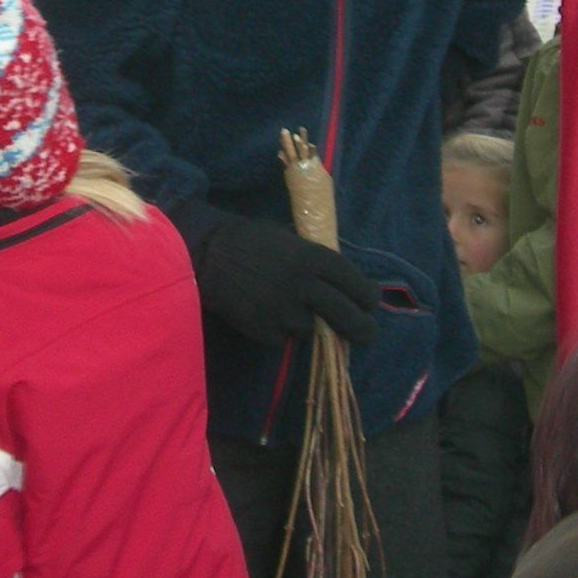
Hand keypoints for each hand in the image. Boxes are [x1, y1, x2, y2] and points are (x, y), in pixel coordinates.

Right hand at [191, 213, 378, 350]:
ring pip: (312, 330)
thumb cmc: (250, 240)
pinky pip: (284, 339)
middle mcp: (303, 285)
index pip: (354, 283)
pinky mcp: (264, 330)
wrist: (207, 254)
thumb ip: (315, 259)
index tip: (370, 303)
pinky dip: (280, 332)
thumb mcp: (289, 238)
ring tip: (289, 308)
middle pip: (346, 316)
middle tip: (366, 333)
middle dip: (362, 328)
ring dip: (307, 323)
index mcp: (312, 257)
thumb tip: (342, 280)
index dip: (367, 297)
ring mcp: (283, 310)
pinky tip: (267, 314)